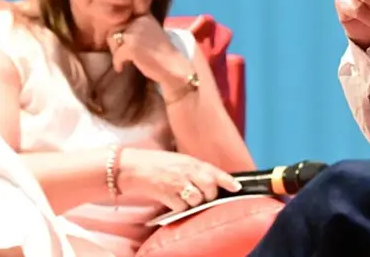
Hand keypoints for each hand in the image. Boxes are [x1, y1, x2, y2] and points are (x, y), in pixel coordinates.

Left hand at [107, 0, 185, 85]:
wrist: (175, 68)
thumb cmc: (160, 55)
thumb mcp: (149, 35)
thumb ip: (136, 29)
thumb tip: (118, 35)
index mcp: (147, 16)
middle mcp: (142, 19)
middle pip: (116, 29)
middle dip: (119, 43)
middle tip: (135, 52)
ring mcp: (136, 31)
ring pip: (114, 42)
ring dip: (120, 54)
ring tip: (136, 58)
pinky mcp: (131, 44)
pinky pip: (117, 55)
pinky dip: (120, 64)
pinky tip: (127, 67)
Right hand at [119, 148, 241, 212]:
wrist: (133, 167)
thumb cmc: (157, 163)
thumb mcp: (180, 160)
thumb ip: (195, 168)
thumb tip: (211, 180)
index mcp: (191, 162)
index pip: (215, 171)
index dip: (227, 181)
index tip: (237, 187)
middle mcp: (186, 172)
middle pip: (209, 188)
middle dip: (210, 195)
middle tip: (204, 196)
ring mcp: (177, 184)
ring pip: (197, 199)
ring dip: (194, 203)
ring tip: (186, 197)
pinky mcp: (166, 196)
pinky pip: (181, 208)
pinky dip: (180, 208)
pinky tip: (174, 202)